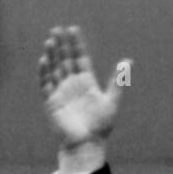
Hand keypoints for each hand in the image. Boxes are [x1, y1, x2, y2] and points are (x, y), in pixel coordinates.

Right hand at [38, 25, 124, 162]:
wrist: (87, 144)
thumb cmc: (101, 126)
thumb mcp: (112, 100)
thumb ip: (117, 80)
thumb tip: (128, 60)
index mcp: (87, 82)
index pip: (80, 57)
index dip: (76, 44)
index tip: (73, 29)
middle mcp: (72, 84)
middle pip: (65, 60)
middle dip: (61, 45)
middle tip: (57, 29)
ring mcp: (61, 92)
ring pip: (55, 69)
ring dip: (52, 55)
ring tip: (50, 40)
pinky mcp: (52, 102)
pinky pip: (46, 84)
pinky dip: (44, 72)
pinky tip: (44, 60)